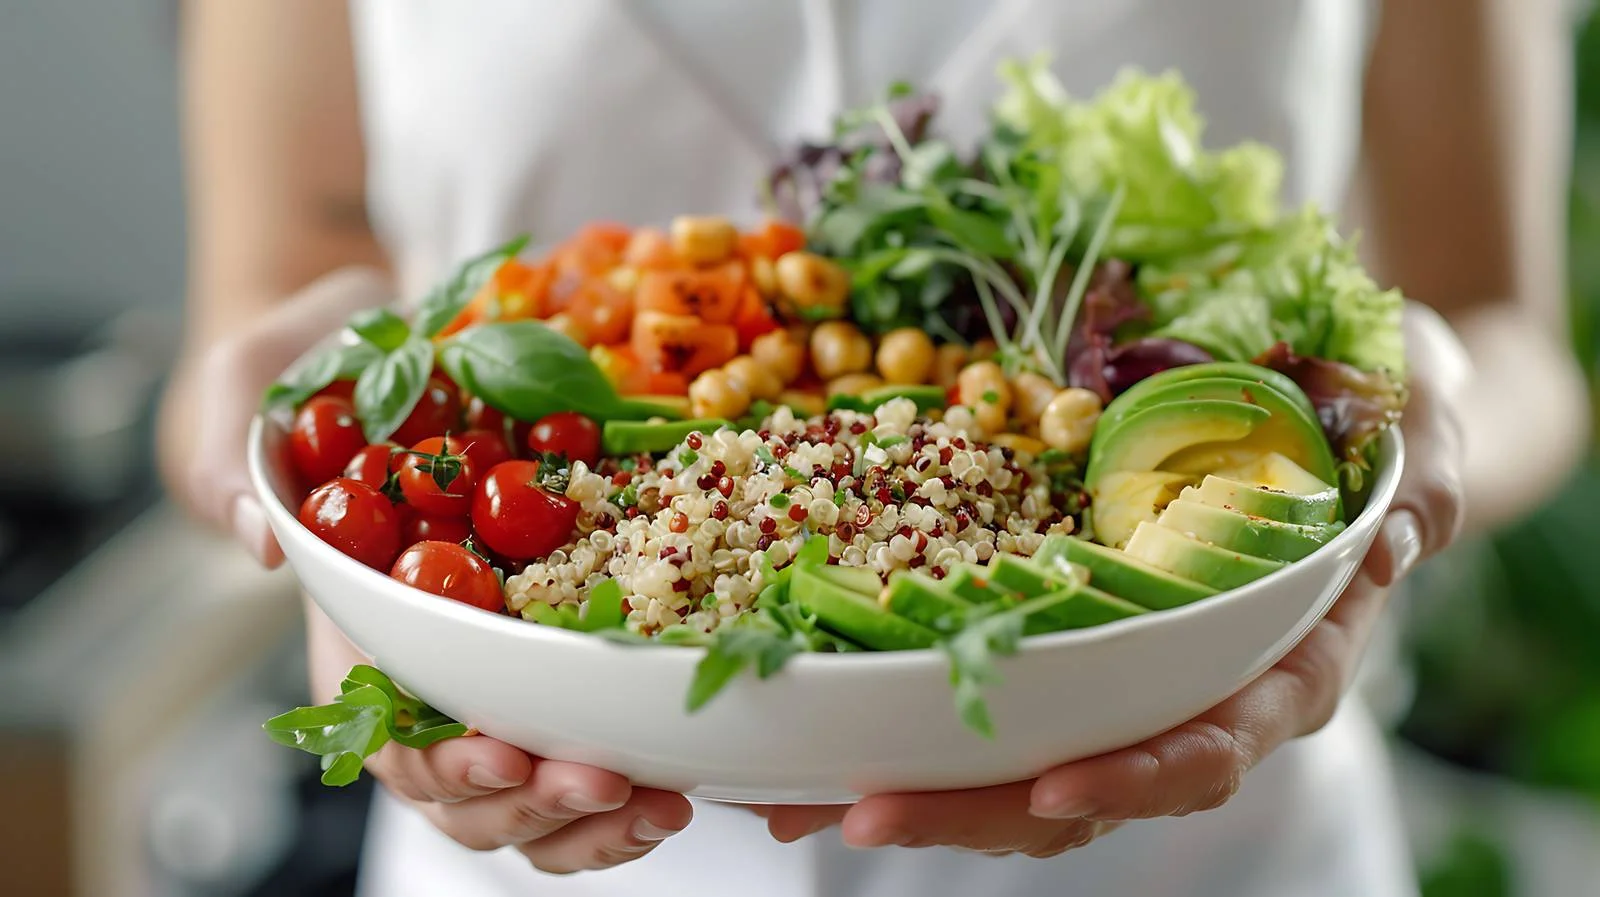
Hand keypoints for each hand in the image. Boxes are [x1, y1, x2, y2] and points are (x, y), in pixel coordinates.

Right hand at [161, 268, 692, 871]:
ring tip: (658, 798)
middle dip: (538, 799)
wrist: (383, 330)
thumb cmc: (294, 368)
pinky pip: (603, 707)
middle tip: (602, 781)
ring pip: (543, 776)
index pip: (393, 740)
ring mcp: (507, 651)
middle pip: (477, 785)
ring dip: (597, 810)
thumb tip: (261, 540)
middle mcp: (435, 664)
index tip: (503, 755)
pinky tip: (690, 767)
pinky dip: (641, 751)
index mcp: (357, 638)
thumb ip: (231, 467)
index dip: (445, 765)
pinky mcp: (572, 617)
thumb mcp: (240, 394)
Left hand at [764, 303, 1467, 853]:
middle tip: (863, 810)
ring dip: (916, 786)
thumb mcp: (1416, 420)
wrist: (1332, 400)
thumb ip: (1422, 479)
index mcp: (1280, 660)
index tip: (1055, 789)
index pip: (1213, 741)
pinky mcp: (1063, 639)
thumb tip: (1401, 538)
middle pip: (1087, 782)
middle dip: (976, 808)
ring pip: (1022, 765)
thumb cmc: (1376, 413)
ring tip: (800, 798)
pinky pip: (989, 698)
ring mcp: (1122, 672)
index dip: (1139, 776)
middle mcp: (1194, 686)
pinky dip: (908, 722)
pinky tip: (820, 729)